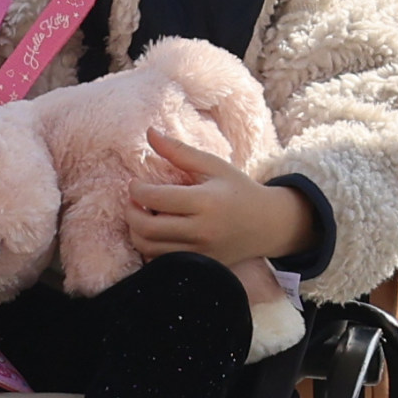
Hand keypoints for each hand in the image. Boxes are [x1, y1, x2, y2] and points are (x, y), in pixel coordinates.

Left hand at [124, 134, 310, 263]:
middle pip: (147, 229)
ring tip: (141, 215)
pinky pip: (162, 261)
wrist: (267, 224)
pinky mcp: (200, 265)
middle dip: (130, 213)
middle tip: (132, 201)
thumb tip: (149, 132)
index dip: (137, 190)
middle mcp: (202, 231)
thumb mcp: (214, 165)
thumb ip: (180, 151)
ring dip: (136, 232)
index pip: (157, 199)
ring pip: (150, 250)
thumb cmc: (239, 190)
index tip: (134, 183)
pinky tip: (155, 232)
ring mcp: (200, 252)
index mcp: (205, 202)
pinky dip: (150, 248)